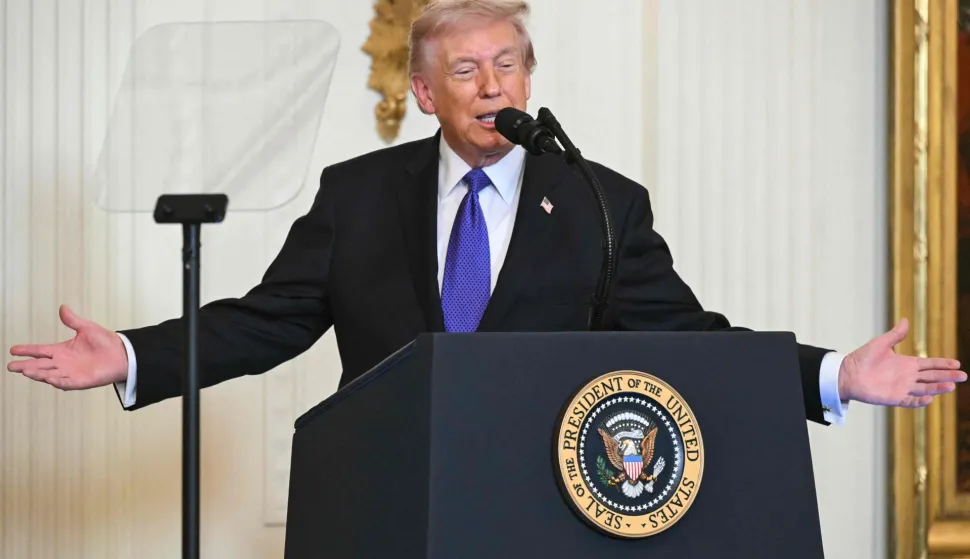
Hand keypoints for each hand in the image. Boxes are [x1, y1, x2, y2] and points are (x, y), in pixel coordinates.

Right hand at [7, 304, 128, 390]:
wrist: (122, 354)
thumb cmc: (106, 342)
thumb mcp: (87, 328)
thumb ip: (73, 320)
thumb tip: (63, 307)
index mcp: (62, 350)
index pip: (40, 350)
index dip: (27, 350)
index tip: (13, 350)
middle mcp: (63, 363)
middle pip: (40, 365)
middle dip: (25, 365)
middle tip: (12, 366)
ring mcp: (70, 373)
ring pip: (49, 374)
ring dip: (38, 373)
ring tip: (26, 371)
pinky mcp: (80, 381)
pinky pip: (66, 382)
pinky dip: (57, 381)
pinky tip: (48, 378)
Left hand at [839, 318, 967, 406]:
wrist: (847, 373)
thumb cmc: (862, 358)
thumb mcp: (881, 343)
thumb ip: (895, 334)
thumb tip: (905, 320)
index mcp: (907, 363)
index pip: (930, 364)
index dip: (943, 364)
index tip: (957, 363)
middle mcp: (907, 376)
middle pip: (932, 377)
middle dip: (947, 376)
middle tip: (963, 376)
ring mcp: (902, 388)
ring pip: (925, 388)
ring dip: (938, 388)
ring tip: (951, 386)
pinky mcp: (894, 398)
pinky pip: (910, 400)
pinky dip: (920, 400)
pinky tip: (930, 398)